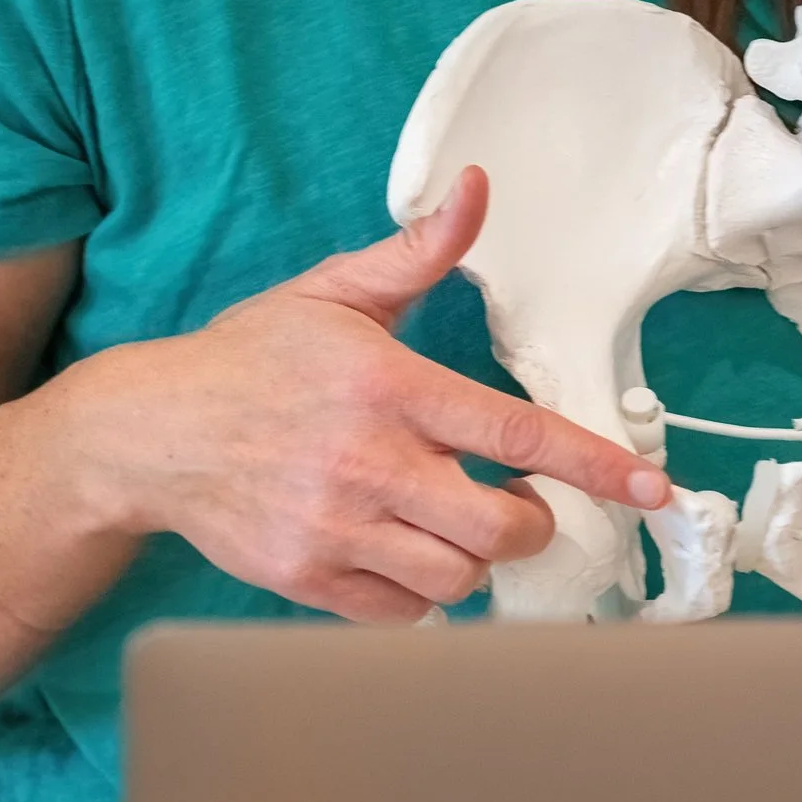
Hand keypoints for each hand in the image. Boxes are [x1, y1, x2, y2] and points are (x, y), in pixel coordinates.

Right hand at [70, 170, 667, 626]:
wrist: (149, 432)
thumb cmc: (250, 358)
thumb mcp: (334, 292)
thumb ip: (417, 252)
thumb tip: (475, 189)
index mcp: (387, 385)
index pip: (515, 432)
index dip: (595, 465)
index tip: (652, 487)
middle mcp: (366, 462)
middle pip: (498, 527)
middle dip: (531, 522)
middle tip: (517, 503)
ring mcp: (334, 528)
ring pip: (456, 577)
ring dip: (474, 559)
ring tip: (454, 525)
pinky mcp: (306, 577)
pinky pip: (401, 612)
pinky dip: (420, 594)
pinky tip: (403, 553)